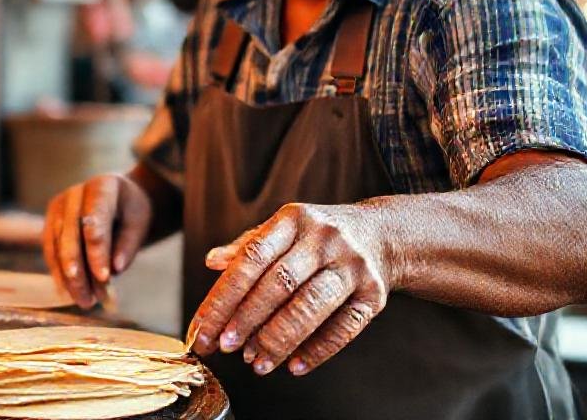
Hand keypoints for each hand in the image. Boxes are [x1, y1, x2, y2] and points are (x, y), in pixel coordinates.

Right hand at [43, 174, 152, 308]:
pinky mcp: (50, 222)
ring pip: (57, 246)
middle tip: (88, 299)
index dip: (98, 251)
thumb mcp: (139, 223)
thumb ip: (128, 245)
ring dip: (68, 277)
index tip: (105, 278)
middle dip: (78, 271)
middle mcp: (74, 193)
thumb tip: (115, 270)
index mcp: (101, 186)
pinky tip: (67, 292)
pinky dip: (58, 273)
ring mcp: (57, 207)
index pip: (95, 222)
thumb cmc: (131, 211)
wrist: (118, 199)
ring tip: (84, 301)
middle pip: (70, 235)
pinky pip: (50, 250)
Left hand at [188, 203, 391, 376]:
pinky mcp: (374, 293)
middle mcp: (323, 238)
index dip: (224, 296)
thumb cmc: (318, 238)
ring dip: (278, 339)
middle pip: (279, 283)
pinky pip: (344, 328)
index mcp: (292, 219)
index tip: (204, 328)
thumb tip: (212, 262)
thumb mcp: (283, 230)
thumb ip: (248, 247)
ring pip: (310, 306)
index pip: (251, 258)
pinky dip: (317, 351)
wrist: (382, 235)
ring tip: (256, 363)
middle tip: (226, 348)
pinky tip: (293, 366)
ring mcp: (352, 265)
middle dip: (247, 320)